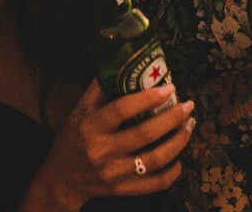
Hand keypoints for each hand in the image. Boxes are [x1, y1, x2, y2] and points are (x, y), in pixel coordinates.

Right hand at [24, 82, 193, 210]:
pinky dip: (173, 171)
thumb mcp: (80, 110)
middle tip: (188, 106)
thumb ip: (100, 88)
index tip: (169, 88)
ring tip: (188, 126)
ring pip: (155, 159)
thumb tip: (122, 61)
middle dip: (173, 118)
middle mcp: (101, 151)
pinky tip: (180, 157)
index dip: (148, 98)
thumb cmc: (73, 138)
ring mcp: (113, 174)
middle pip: (145, 134)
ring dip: (178, 142)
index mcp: (90, 127)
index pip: (121, 110)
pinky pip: (156, 183)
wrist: (62, 178)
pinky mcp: (122, 190)